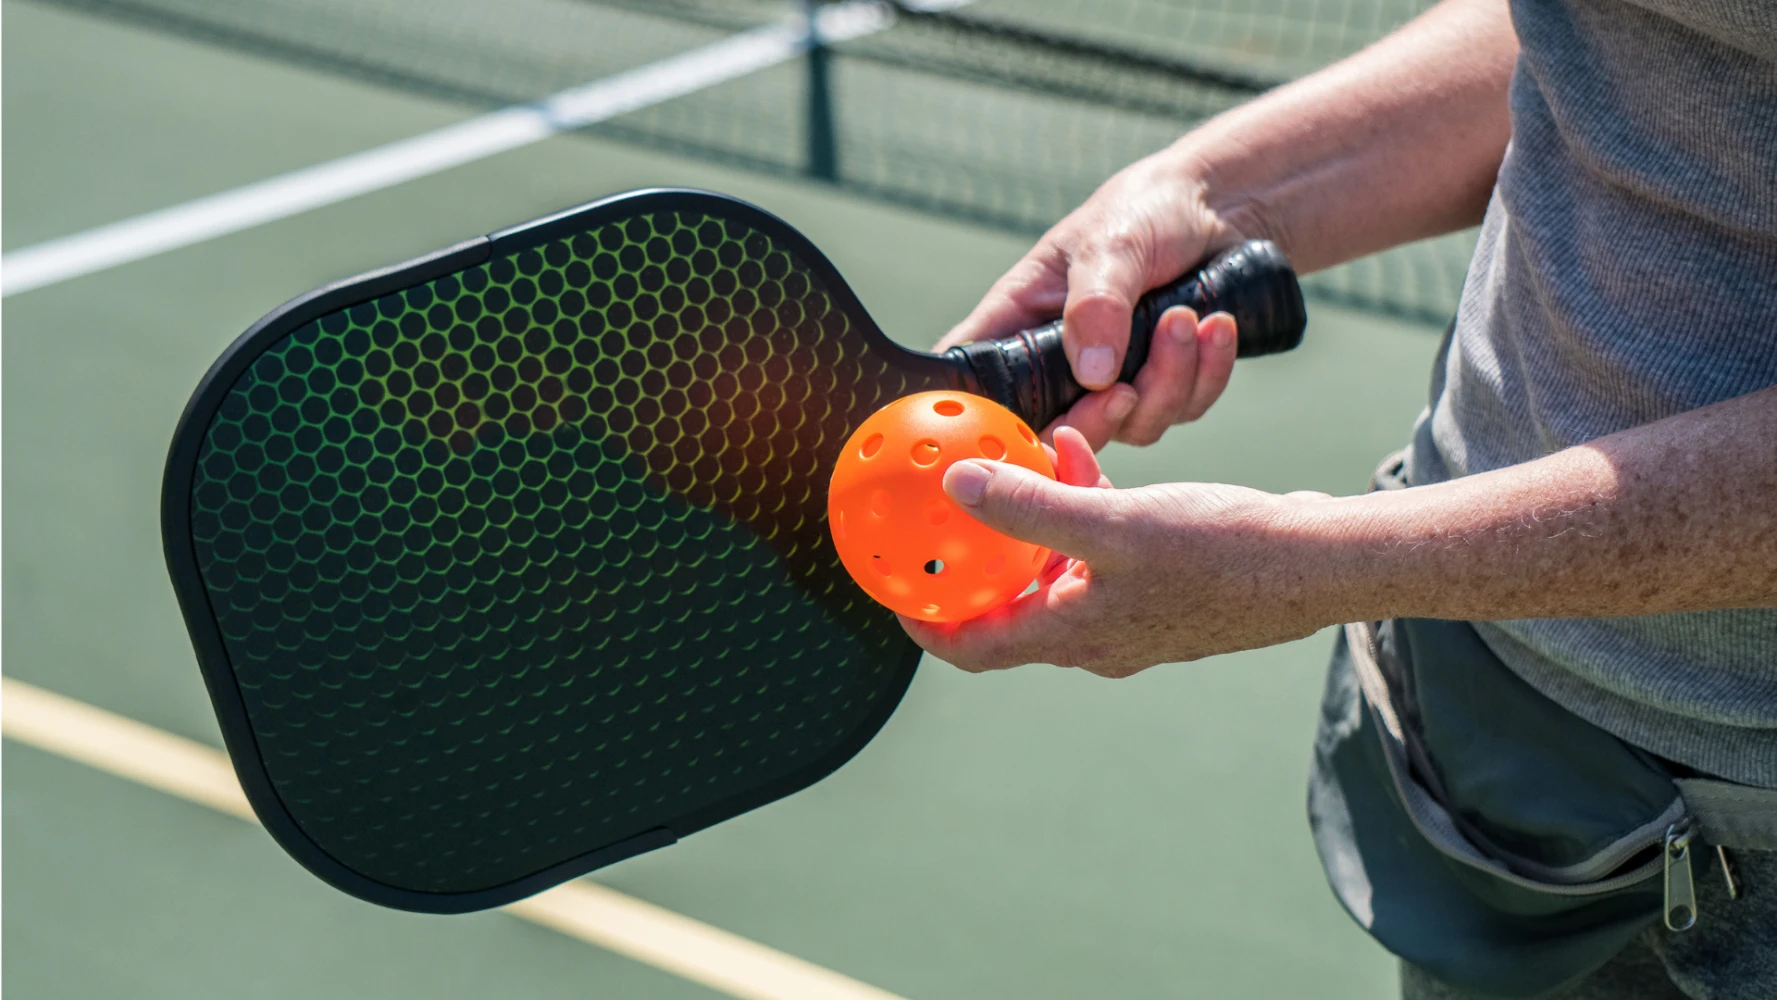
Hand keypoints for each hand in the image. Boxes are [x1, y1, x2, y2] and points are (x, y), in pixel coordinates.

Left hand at [898, 427, 1339, 676]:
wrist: (1319, 563)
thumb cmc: (1223, 552)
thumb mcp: (1112, 523)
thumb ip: (1031, 507)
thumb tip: (957, 488)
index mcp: (1073, 635)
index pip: (971, 647)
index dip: (924, 621)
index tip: (889, 587)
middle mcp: (1096, 636)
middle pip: (1010, 603)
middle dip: (980, 553)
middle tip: (947, 510)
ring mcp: (1133, 614)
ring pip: (1059, 566)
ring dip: (1038, 516)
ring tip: (1029, 458)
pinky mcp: (1165, 586)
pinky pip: (1102, 549)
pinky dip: (1085, 509)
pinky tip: (1089, 457)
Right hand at [935, 149, 1247, 448]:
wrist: (1223, 205)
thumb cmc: (1146, 209)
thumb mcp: (1113, 245)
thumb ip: (1097, 306)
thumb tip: (1092, 375)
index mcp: (1019, 321)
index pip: (974, 385)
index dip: (983, 422)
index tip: (1026, 430)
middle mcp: (1059, 360)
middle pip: (1057, 431)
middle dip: (1102, 417)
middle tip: (1129, 388)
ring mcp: (1112, 379)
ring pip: (1132, 424)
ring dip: (1169, 379)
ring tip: (1187, 318)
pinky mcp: (1162, 384)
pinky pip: (1183, 408)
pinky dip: (1205, 373)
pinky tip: (1216, 327)